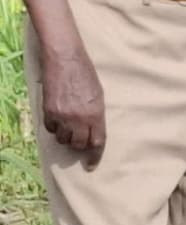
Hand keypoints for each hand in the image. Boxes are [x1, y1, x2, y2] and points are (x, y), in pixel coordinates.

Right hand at [37, 39, 105, 156]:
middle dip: (80, 145)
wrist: (65, 59)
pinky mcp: (48, 110)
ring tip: (69, 127)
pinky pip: (50, 129)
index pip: (97, 143)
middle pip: (79, 144)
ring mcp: (62, 115)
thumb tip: (93, 131)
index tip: (90, 165)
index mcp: (96, 115)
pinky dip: (54, 128)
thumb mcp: (99, 96)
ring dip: (66, 137)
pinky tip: (58, 120)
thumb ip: (96, 115)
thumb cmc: (86, 75)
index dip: (94, 156)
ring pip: (63, 139)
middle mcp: (79, 118)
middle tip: (79, 138)